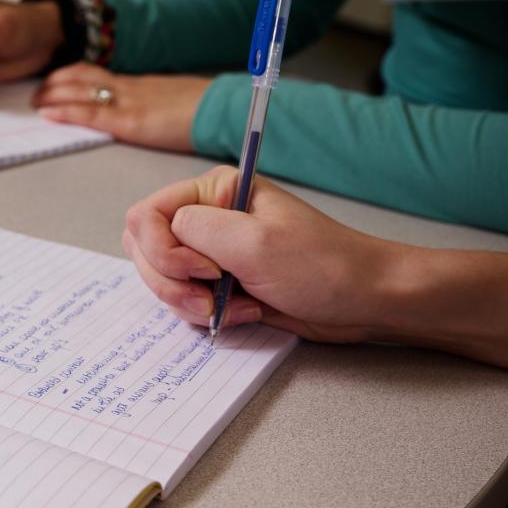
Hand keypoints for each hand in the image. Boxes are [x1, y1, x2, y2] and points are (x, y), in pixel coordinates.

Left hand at [34, 65, 209, 151]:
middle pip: (81, 77)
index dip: (69, 75)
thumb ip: (150, 106)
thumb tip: (141, 114)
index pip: (95, 72)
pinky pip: (90, 113)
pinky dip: (65, 112)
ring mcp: (127, 102)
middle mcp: (127, 88)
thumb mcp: (169, 102)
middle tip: (36, 94)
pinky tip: (50, 114)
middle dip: (53, 84)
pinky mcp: (129, 121)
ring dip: (52, 96)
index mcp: (136, 84)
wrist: (218, 110)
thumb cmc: (200, 110)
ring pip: (79, 91)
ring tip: (35, 104)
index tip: (53, 81)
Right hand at [123, 166, 395, 342]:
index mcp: (213, 192)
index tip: (206, 270)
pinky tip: (244, 312)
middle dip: (170, 282)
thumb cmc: (320, 265)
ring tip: (231, 307)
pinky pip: (183, 302)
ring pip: (161, 280)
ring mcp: (209, 253)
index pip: (145, 216)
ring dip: (189, 303)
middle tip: (210, 297)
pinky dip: (205, 315)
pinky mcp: (218, 284)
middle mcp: (205, 219)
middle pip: (144, 250)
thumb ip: (193, 229)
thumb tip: (157, 232)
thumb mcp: (253, 241)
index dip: (162, 250)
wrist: (362, 300)